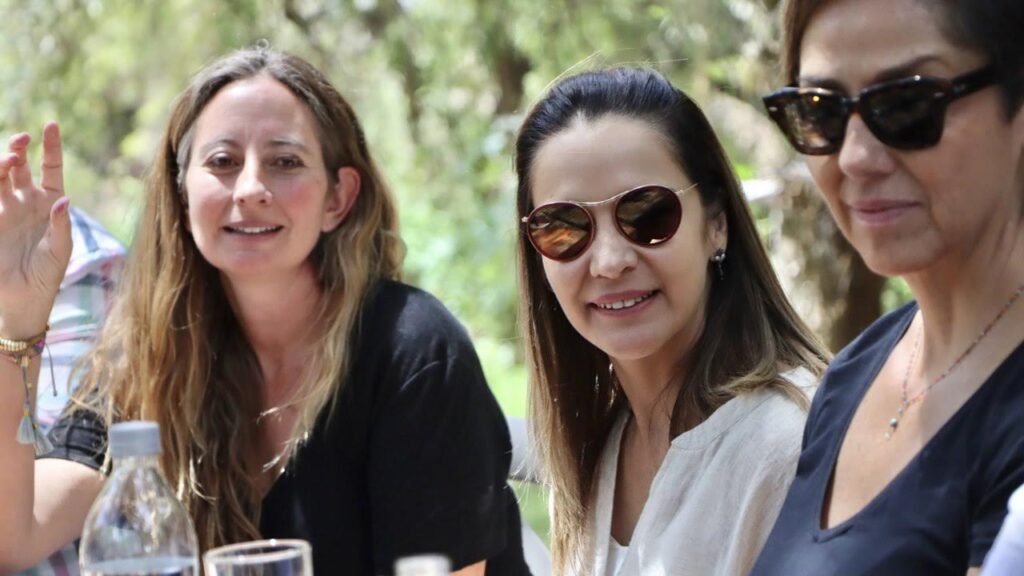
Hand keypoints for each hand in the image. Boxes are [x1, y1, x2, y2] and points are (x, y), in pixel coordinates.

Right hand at [0, 122, 71, 338]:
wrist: (22, 298)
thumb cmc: (47, 274)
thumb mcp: (60, 249)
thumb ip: (61, 224)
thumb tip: (64, 199)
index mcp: (51, 203)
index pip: (51, 167)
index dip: (51, 147)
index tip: (50, 124)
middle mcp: (27, 200)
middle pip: (21, 165)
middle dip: (19, 148)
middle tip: (22, 140)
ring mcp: (6, 208)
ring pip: (0, 176)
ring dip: (2, 162)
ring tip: (10, 157)